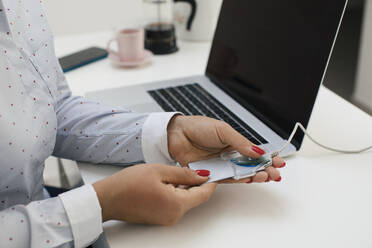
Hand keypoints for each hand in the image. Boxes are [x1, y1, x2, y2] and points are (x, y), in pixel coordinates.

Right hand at [93, 164, 215, 224]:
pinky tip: (167, 181)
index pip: (204, 194)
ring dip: (185, 187)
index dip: (210, 182)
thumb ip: (184, 174)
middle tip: (193, 166)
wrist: (108, 198)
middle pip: (195, 198)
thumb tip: (202, 175)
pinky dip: (176, 192)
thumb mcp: (160, 171)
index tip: (213, 171)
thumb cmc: (128, 184)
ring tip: (176, 171)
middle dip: (196, 182)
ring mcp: (166, 218)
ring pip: (184, 200)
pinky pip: (174, 204)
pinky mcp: (160, 218)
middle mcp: (174, 215)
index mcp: (177, 204)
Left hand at [167, 115, 285, 182]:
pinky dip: (238, 180)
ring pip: (241, 174)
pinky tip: (249, 179)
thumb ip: (240, 142)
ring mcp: (220, 165)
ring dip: (254, 176)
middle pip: (250, 166)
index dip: (267, 159)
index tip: (279, 162)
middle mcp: (228, 156)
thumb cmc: (198, 127)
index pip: (255, 153)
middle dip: (264, 170)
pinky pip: (226, 179)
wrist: (177, 133)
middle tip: (274, 174)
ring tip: (264, 177)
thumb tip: (258, 151)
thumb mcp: (223, 130)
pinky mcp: (210, 173)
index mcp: (234, 144)